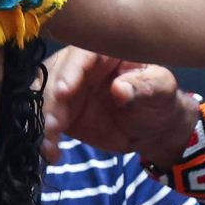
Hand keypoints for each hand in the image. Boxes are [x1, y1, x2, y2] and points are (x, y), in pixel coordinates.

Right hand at [41, 47, 195, 165]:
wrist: (153, 126)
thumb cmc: (159, 98)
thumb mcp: (160, 89)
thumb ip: (143, 86)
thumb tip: (119, 88)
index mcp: (103, 50)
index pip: (81, 55)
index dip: (70, 72)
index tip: (64, 92)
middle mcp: (80, 65)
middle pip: (54, 75)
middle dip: (50, 99)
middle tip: (54, 124)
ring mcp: (68, 88)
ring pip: (44, 97)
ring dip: (43, 119)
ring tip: (50, 141)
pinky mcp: (62, 112)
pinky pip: (46, 121)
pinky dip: (45, 137)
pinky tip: (52, 153)